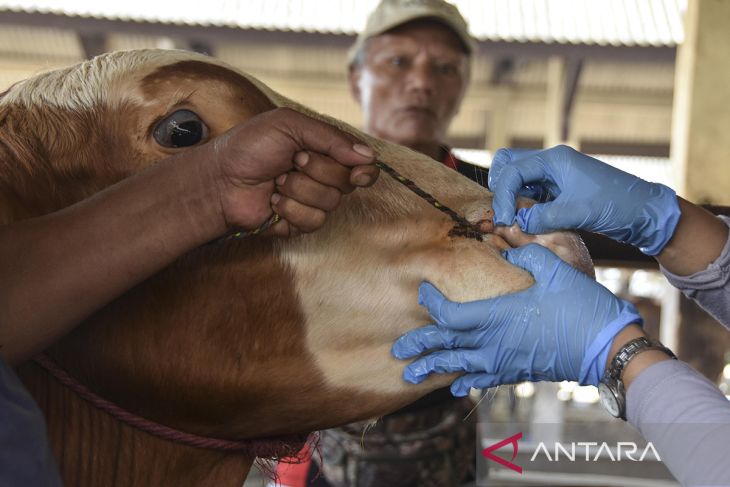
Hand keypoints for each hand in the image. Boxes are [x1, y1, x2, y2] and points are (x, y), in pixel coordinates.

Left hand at [212, 107, 378, 235]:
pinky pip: (313, 221)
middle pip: (347, 182)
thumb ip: (331, 138)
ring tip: (276, 181)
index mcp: (323, 151)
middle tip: (292, 161)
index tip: (357, 171)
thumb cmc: (249, 146)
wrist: (219, 178)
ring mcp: (311, 201)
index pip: (361, 164)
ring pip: (330, 203)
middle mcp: (322, 176)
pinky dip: (291, 209)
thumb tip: (369, 156)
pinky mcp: (299, 223)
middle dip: (318, 170)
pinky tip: (273, 202)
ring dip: (299, 189)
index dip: (364, 170)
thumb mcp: (289, 125)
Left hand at [391, 244, 640, 394]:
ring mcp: (505, 361)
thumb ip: (525, 250)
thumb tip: (507, 235)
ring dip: (434, 370)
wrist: (607, 347)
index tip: (422, 292)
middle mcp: (494, 342)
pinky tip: (455, 388)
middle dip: (419, 347)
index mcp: (498, 315)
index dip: (432, 305)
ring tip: (410, 376)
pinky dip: (466, 382)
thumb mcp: (554, 269)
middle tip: (397, 351)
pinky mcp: (518, 372)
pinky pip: (484, 380)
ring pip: (459, 367)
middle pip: (446, 346)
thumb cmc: (581, 306)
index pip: (450, 315)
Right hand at [487, 145, 680, 254]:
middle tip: (504, 213)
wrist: (644, 213)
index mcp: (556, 159)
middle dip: (501, 188)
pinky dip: (524, 206)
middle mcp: (553, 163)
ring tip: (515, 221)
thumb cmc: (617, 206)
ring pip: (519, 180)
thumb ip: (542, 216)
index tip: (504, 220)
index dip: (504, 196)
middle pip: (510, 164)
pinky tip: (528, 222)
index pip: (514, 171)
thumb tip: (517, 222)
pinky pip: (532, 193)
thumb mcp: (577, 212)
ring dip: (513, 198)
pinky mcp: (559, 191)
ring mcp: (555, 176)